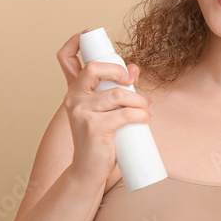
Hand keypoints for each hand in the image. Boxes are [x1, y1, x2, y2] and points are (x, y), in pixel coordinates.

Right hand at [56, 30, 152, 183]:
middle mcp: (74, 100)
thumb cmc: (99, 138)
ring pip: (118, 94)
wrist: (88, 168)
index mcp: (75, 92)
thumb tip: (134, 68)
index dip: (90, 52)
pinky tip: (145, 118)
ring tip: (145, 109)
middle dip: (119, 72)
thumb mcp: (105, 110)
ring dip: (138, 100)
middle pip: (95, 69)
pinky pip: (125, 114)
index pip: (74, 61)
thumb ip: (117, 88)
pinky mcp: (95, 128)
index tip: (122, 69)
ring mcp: (83, 114)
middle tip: (133, 84)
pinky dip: (141, 115)